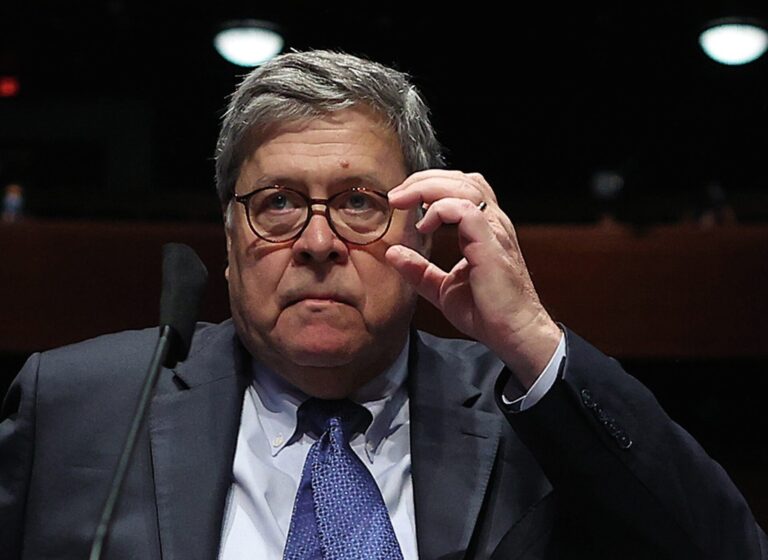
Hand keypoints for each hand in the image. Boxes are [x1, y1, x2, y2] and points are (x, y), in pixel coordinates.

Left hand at [386, 170, 560, 387]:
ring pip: (465, 187)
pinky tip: (425, 225)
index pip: (461, 188)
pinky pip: (467, 211)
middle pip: (461, 179)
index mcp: (484, 229)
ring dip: (428, 188)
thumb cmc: (487, 313)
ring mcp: (495, 231)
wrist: (514, 334)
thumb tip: (393, 253)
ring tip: (404, 201)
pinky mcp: (491, 245)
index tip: (401, 200)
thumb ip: (419, 270)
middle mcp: (493, 224)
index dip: (430, 185)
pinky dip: (442, 210)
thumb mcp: (443, 289)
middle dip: (424, 180)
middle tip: (397, 195)